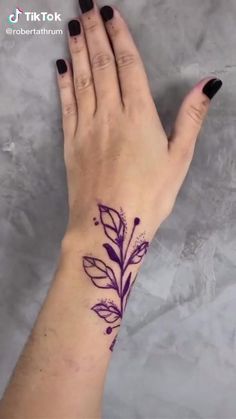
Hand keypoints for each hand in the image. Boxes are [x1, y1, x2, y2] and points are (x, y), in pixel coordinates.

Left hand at [56, 1, 221, 244]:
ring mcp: (87, 127)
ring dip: (77, 49)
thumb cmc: (150, 195)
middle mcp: (110, 114)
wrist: (110, 225)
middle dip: (95, 32)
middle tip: (86, 4)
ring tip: (73, 25)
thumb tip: (208, 85)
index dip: (119, 36)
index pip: (128, 65)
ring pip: (81, 79)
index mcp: (139, 115)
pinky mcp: (71, 142)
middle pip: (101, 64)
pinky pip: (67, 104)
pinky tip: (61, 66)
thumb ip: (191, 118)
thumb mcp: (179, 159)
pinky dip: (64, 83)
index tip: (110, 12)